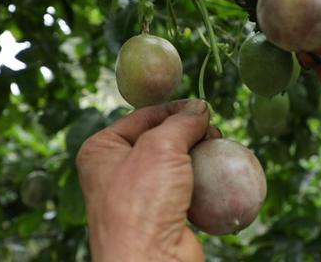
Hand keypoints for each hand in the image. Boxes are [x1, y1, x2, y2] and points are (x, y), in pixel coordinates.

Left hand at [76, 99, 218, 261]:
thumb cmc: (143, 203)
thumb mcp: (160, 147)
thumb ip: (181, 122)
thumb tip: (200, 107)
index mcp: (101, 149)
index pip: (143, 116)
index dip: (175, 109)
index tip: (203, 108)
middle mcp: (116, 170)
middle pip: (161, 138)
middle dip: (190, 133)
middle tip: (214, 133)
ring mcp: (139, 194)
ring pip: (176, 163)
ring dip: (199, 156)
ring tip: (218, 151)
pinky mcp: (161, 214)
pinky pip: (186, 188)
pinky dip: (203, 181)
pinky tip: (218, 177)